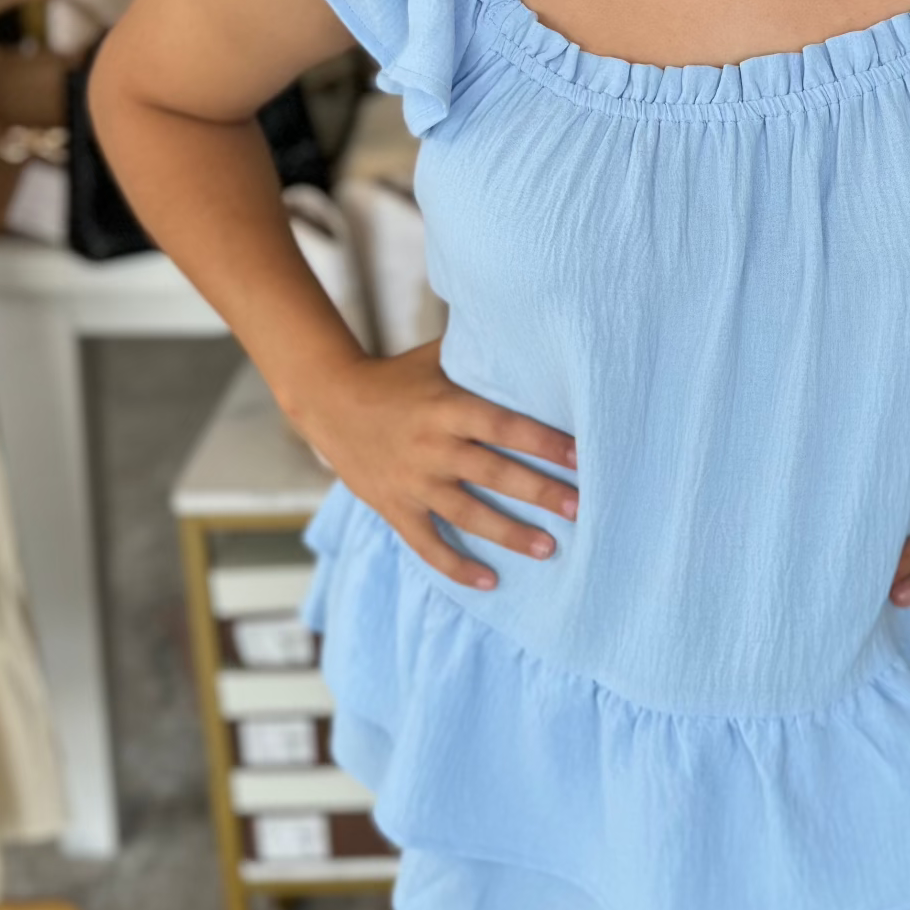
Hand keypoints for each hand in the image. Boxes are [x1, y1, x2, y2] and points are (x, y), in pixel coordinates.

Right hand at [295, 340, 578, 589]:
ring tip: (549, 548)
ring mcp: (412, 481)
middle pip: (493, 474)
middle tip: (580, 509)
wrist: (329, 401)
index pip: (503, 426)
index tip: (581, 456)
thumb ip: (479, 353)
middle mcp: (432, 447)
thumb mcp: (436, 358)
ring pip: (467, 515)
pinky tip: (489, 581)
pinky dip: (457, 566)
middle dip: (539, 493)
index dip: (542, 442)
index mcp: (446, 407)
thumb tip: (532, 328)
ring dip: (509, 534)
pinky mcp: (394, 507)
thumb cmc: (396, 377)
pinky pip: (428, 545)